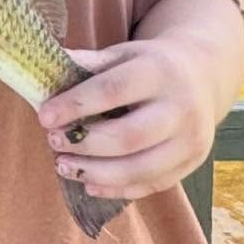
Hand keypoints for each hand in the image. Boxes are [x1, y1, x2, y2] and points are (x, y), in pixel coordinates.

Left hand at [38, 37, 219, 201]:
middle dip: (85, 143)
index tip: (44, 116)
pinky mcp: (192, 164)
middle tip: (53, 141)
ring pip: (141, 168)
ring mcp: (191, 140)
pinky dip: (118, 189)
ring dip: (97, 173)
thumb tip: (42, 70)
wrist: (201, 76)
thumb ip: (87, 64)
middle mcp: (180, 108)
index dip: (76, 105)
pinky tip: (89, 184)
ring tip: (63, 166)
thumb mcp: (121, 54)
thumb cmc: (148, 65)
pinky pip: (153, 185)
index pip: (112, 90)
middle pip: (129, 136)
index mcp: (158, 72)